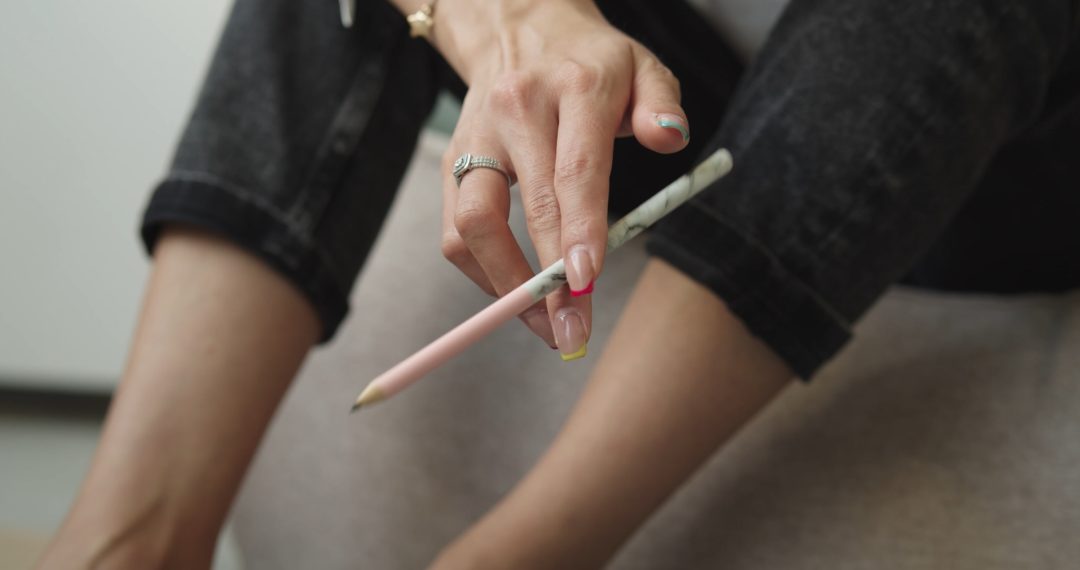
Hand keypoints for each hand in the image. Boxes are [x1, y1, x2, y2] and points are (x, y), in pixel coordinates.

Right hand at [430, 0, 690, 356]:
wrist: (517, 25)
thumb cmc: (589, 60)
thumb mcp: (642, 65)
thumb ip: (662, 103)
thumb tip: (671, 140)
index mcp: (574, 90)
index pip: (575, 170)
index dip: (579, 230)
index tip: (586, 281)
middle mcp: (517, 112)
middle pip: (526, 207)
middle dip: (548, 281)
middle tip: (572, 333)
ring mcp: (476, 137)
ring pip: (472, 225)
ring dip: (504, 286)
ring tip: (541, 325)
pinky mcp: (452, 161)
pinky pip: (456, 230)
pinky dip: (483, 272)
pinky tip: (515, 293)